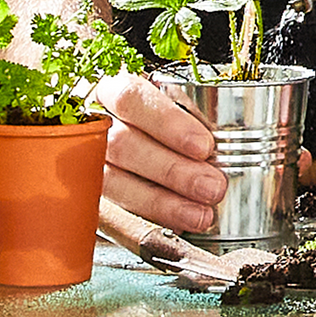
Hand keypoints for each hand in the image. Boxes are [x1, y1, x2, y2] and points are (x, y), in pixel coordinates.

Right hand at [94, 71, 227, 232]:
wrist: (123, 149)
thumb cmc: (159, 126)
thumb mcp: (177, 109)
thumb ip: (195, 119)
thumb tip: (233, 145)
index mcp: (112, 90)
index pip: (131, 97)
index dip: (167, 122)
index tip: (203, 145)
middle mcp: (92, 124)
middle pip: (122, 144)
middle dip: (172, 169)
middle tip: (212, 186)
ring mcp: (82, 163)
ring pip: (112, 182)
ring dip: (162, 202)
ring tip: (200, 214)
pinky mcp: (87, 198)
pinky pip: (109, 215)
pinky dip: (145, 222)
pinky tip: (176, 226)